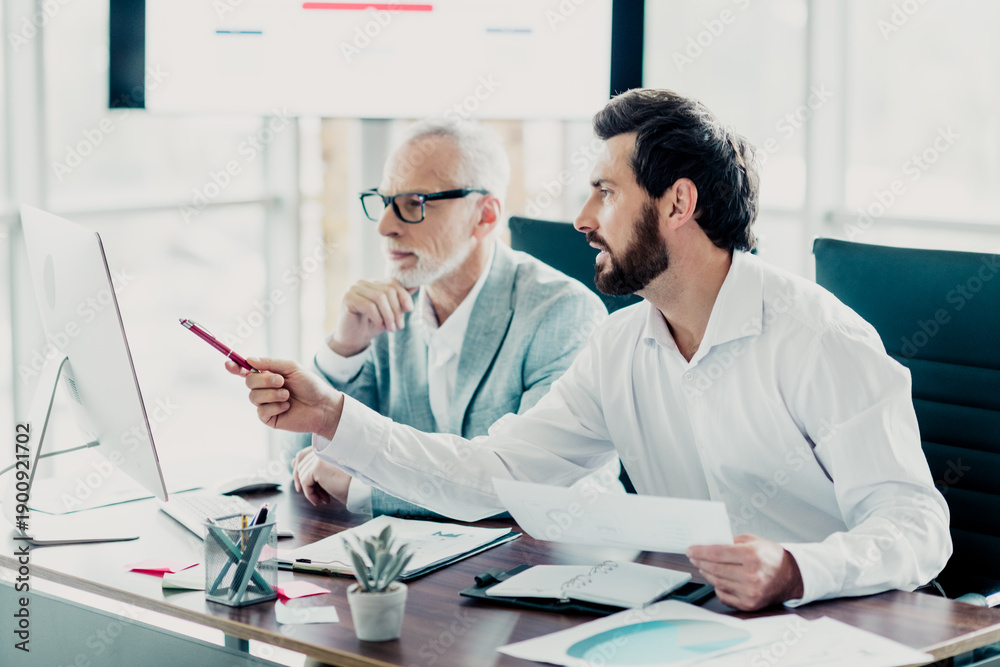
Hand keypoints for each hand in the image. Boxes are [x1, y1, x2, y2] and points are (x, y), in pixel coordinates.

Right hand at [225, 357, 343, 439]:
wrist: (323, 406)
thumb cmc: (310, 385)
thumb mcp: (292, 368)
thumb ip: (271, 363)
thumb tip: (249, 360)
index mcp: (268, 375)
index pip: (246, 370)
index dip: (235, 367)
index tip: (229, 364)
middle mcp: (264, 389)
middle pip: (248, 382)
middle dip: (265, 380)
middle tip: (282, 381)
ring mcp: (265, 404)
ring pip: (253, 396)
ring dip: (272, 394)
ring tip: (288, 395)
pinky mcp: (268, 418)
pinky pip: (261, 411)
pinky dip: (275, 406)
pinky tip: (287, 407)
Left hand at [291, 448, 351, 506]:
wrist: (360, 487)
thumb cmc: (349, 481)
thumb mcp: (328, 472)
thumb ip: (312, 465)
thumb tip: (292, 463)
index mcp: (325, 446)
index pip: (303, 454)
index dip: (299, 468)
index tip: (302, 483)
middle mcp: (321, 449)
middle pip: (299, 462)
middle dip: (301, 480)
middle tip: (312, 494)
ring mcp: (319, 457)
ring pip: (302, 475)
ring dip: (310, 490)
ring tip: (321, 499)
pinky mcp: (317, 467)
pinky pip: (306, 483)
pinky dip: (311, 495)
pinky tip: (320, 501)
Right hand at [329, 279, 414, 356]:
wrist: (353, 340)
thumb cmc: (372, 325)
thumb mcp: (390, 312)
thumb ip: (400, 299)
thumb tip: (416, 285)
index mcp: (374, 283)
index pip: (393, 282)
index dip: (404, 296)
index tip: (410, 310)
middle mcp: (363, 283)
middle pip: (388, 290)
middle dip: (397, 310)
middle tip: (399, 326)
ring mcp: (353, 288)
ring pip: (380, 297)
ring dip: (389, 315)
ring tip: (391, 329)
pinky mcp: (347, 298)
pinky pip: (369, 305)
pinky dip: (378, 318)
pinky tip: (380, 326)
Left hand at [686, 534, 803, 610]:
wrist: (791, 576)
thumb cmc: (770, 556)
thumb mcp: (752, 541)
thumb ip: (730, 541)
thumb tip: (708, 543)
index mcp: (751, 556)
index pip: (717, 553)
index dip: (700, 551)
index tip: (690, 550)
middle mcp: (751, 576)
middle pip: (714, 568)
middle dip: (699, 561)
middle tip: (693, 557)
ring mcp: (750, 592)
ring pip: (717, 582)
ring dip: (706, 573)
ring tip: (702, 566)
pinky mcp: (749, 604)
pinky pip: (724, 595)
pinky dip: (717, 586)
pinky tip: (716, 579)